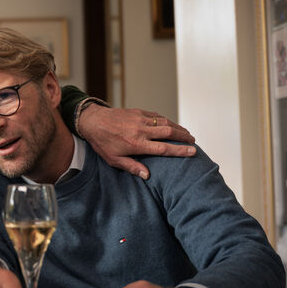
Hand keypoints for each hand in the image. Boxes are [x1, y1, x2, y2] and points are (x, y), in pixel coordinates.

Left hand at [78, 105, 195, 178]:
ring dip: (178, 127)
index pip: (164, 148)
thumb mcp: (114, 159)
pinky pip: (157, 116)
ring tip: (187, 134)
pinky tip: (171, 124)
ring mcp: (141, 119)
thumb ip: (132, 166)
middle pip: (169, 132)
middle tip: (193, 141)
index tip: (193, 151)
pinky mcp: (138, 112)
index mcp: (137, 144)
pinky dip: (167, 120)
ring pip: (165, 122)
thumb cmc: (102, 142)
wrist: (93, 120)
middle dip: (184, 137)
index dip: (180, 150)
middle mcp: (142, 130)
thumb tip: (147, 175)